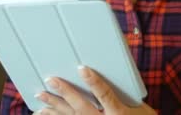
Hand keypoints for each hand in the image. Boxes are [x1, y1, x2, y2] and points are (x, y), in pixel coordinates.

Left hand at [34, 66, 155, 114]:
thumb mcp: (139, 107)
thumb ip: (123, 93)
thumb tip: (110, 72)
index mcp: (119, 114)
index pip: (105, 95)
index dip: (93, 82)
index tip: (82, 68)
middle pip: (81, 107)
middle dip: (65, 93)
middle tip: (51, 80)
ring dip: (54, 108)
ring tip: (41, 96)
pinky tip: (42, 113)